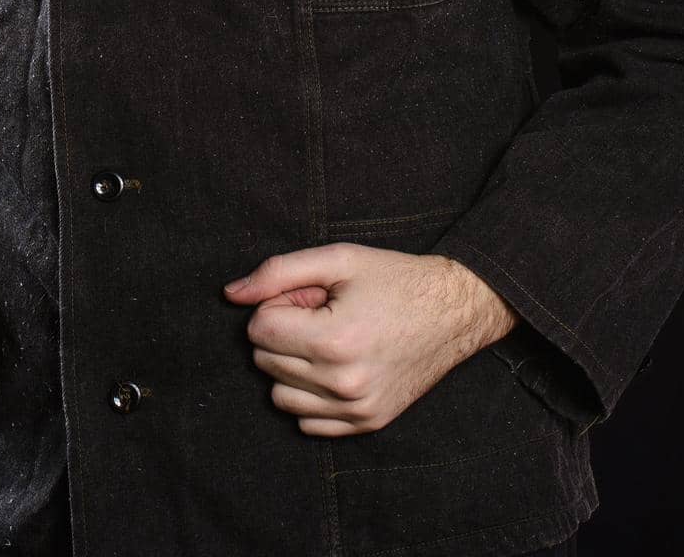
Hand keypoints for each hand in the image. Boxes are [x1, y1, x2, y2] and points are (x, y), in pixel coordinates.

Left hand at [222, 244, 517, 435]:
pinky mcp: (368, 424)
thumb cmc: (394, 279)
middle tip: (320, 313)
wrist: (453, 311)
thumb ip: (277, 273)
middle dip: (282, 332)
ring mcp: (357, 410)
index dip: (276, 305)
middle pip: (265, 361)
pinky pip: (306, 422)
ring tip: (326, 340)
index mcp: (334, 341)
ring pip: (279, 396)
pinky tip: (334, 367)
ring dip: (291, 366)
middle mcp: (344, 384)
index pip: (258, 330)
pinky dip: (309, 395)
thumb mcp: (337, 259)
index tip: (306, 296)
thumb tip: (230, 294)